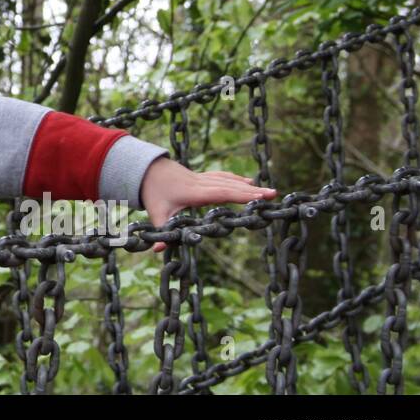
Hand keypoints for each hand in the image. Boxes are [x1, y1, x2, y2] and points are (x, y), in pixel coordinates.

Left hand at [140, 157, 275, 253]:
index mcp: (193, 192)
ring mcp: (202, 179)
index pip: (221, 193)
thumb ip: (160, 232)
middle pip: (230, 187)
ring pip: (228, 181)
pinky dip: (236, 180)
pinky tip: (247, 182)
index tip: (259, 197)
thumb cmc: (152, 192)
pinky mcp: (201, 177)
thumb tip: (159, 251)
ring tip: (268, 191)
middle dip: (252, 191)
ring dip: (248, 186)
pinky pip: (222, 177)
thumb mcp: (155, 213)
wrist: (145, 169)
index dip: (240, 195)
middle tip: (274, 194)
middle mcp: (201, 183)